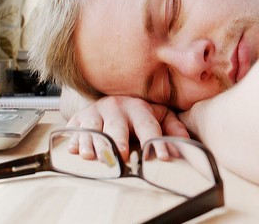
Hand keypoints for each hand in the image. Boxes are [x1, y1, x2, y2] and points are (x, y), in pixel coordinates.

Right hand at [65, 96, 189, 160]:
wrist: (112, 100)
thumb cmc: (139, 114)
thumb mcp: (159, 116)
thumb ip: (173, 130)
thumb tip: (185, 147)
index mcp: (139, 108)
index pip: (149, 127)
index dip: (156, 142)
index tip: (163, 157)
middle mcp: (116, 108)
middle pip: (116, 128)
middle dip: (119, 142)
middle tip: (122, 156)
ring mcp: (95, 112)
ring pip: (92, 129)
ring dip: (92, 143)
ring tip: (91, 156)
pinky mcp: (78, 118)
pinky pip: (73, 129)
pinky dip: (73, 139)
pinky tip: (73, 150)